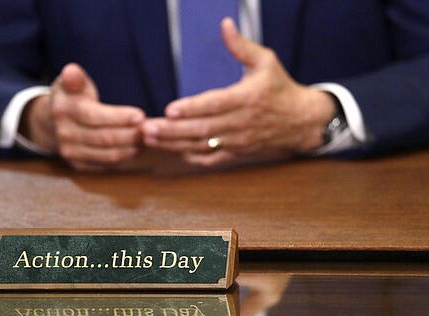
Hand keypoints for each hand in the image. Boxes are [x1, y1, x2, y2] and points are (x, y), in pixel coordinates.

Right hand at [19, 63, 144, 171]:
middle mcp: (64, 134)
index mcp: (64, 110)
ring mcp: (70, 152)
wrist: (52, 122)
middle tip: (150, 128)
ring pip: (108, 154)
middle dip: (131, 134)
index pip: (94, 116)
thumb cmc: (72, 97)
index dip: (119, 117)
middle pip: (104, 138)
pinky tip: (136, 147)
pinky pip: (106, 165)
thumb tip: (71, 72)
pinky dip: (125, 157)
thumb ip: (75, 77)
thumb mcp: (70, 82)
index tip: (140, 115)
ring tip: (147, 137)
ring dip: (131, 147)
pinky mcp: (78, 165)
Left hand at [142, 18, 334, 166]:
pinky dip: (191, 157)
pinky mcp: (237, 153)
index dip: (191, 109)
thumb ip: (241, 46)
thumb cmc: (280, 88)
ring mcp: (238, 141)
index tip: (170, 110)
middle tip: (147, 129)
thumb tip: (224, 25)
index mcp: (246, 98)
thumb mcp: (265, 62)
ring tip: (150, 139)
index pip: (214, 105)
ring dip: (174, 144)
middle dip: (172, 131)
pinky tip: (173, 151)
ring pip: (202, 145)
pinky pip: (211, 159)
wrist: (301, 121)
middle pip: (202, 129)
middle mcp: (241, 123)